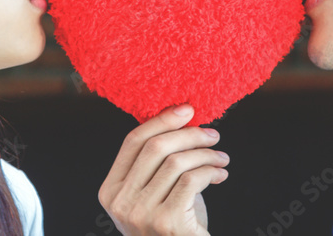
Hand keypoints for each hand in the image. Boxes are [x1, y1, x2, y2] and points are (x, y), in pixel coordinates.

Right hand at [99, 104, 229, 234]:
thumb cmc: (172, 226)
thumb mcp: (154, 193)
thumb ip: (157, 164)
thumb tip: (180, 118)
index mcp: (110, 191)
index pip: (132, 142)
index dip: (161, 120)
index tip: (187, 109)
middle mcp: (120, 202)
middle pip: (155, 147)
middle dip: (189, 134)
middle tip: (213, 133)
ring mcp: (141, 214)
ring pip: (177, 162)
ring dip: (205, 153)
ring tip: (221, 156)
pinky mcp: (166, 223)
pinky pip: (192, 180)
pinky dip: (211, 170)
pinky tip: (221, 173)